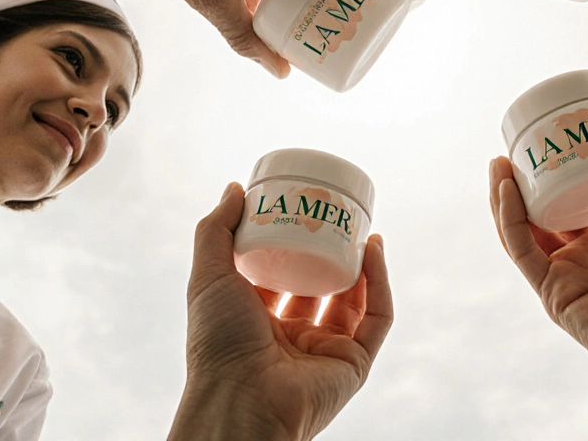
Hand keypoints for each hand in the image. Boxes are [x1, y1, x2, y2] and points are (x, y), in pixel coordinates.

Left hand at [168, 182, 393, 440]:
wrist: (241, 398)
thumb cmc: (217, 344)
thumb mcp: (208, 276)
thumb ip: (214, 231)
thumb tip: (234, 188)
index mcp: (257, 323)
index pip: (281, 279)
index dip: (293, 247)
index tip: (302, 214)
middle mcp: (293, 339)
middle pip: (321, 288)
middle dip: (332, 254)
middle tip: (337, 218)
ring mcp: (327, 352)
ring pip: (354, 301)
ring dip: (362, 265)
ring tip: (363, 228)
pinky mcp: (355, 363)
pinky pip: (377, 317)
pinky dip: (380, 283)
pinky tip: (375, 250)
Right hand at [488, 106, 587, 390]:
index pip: (579, 192)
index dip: (563, 166)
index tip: (555, 132)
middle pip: (545, 207)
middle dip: (525, 177)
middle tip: (520, 142)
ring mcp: (569, 273)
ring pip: (524, 228)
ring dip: (505, 195)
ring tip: (500, 160)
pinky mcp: (555, 293)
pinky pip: (523, 251)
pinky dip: (509, 220)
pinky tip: (507, 188)